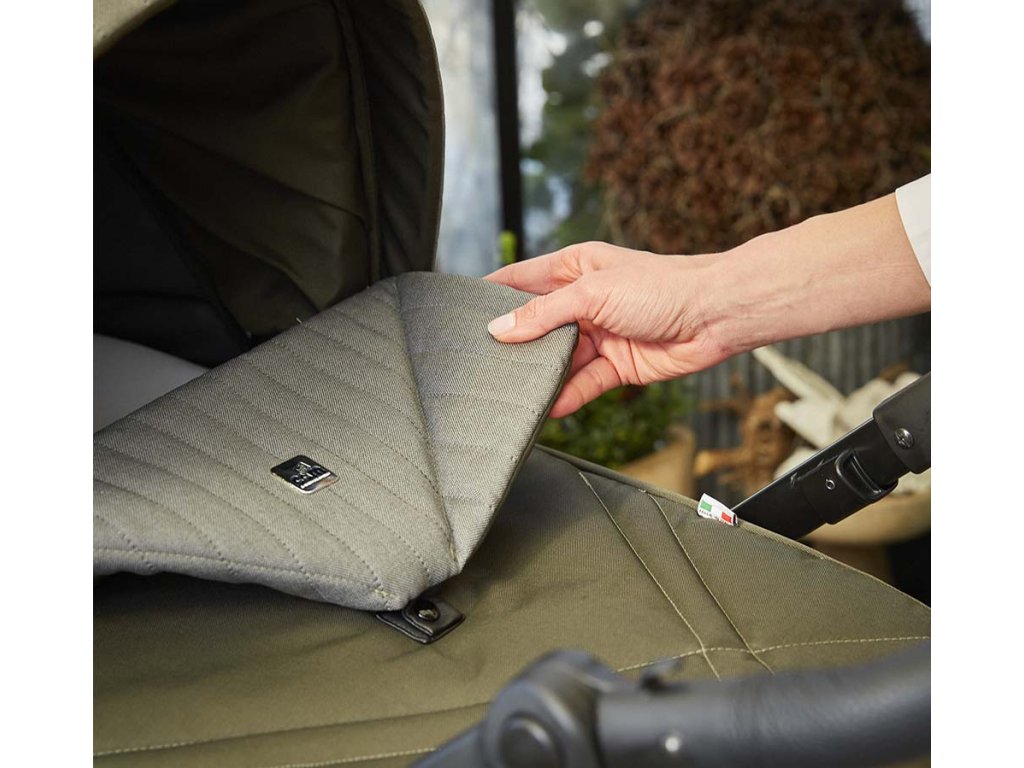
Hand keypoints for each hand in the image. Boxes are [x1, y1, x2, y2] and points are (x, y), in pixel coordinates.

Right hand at [485, 242, 730, 416]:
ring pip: (557, 359)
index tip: (460, 314)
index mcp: (573, 268)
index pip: (520, 280)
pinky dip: (566, 396)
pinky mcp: (616, 365)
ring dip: (539, 375)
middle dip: (513, 344)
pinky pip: (583, 384)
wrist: (715, 316)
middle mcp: (583, 301)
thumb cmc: (663, 287)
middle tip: (480, 363)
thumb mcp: (592, 294)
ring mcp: (598, 334)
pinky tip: (547, 408)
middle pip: (536, 325)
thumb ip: (543, 314)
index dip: (492, 296)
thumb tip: (500, 329)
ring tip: (510, 392)